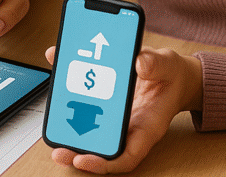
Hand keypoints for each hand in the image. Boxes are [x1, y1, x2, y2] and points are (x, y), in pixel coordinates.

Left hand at [44, 45, 202, 173]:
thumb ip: (156, 64)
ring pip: (92, 132)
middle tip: (58, 151)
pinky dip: (73, 104)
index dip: (103, 163)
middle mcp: (130, 126)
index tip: (82, 160)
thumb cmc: (172, 76)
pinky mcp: (107, 105)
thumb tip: (139, 62)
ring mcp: (117, 118)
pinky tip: (60, 91)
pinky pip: (89, 109)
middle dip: (78, 152)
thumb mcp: (169, 65)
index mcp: (148, 125)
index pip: (126, 155)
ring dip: (71, 133)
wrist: (172, 73)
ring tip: (53, 130)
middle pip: (103, 149)